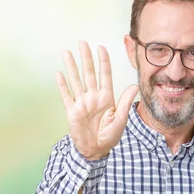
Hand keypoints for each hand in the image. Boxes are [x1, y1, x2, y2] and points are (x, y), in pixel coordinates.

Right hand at [56, 41, 138, 160]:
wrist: (96, 150)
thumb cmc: (110, 136)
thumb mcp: (120, 119)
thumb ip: (125, 102)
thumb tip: (134, 85)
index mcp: (107, 98)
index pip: (105, 76)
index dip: (103, 62)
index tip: (101, 48)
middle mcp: (93, 97)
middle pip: (89, 73)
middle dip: (86, 58)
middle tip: (83, 43)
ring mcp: (82, 103)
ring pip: (76, 80)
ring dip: (71, 67)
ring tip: (67, 53)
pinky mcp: (72, 110)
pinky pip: (66, 95)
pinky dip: (62, 85)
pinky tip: (59, 73)